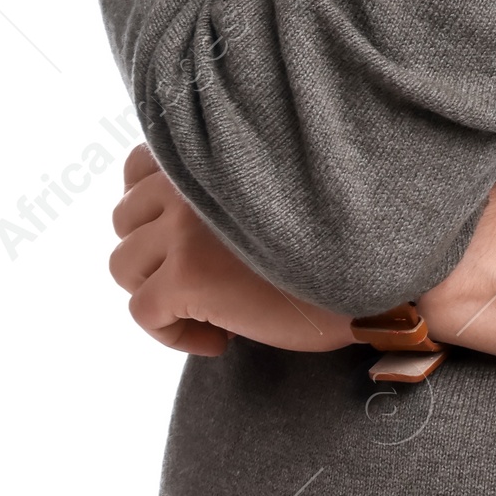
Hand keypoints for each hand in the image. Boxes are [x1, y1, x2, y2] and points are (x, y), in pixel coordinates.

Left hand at [109, 144, 352, 355]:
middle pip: (124, 220)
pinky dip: (171, 334)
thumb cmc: (332, 242)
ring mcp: (184, 228)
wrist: (371, 279)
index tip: (184, 238)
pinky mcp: (186, 277)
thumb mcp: (273, 193)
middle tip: (198, 280)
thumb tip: (171, 219)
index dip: (150, 206)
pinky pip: (143, 312)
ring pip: (123, 266)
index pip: (137, 166)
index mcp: (211, 154)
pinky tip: (219, 341)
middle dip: (153, 254)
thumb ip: (224, 187)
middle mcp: (190, 181)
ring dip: (157, 292)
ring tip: (206, 308)